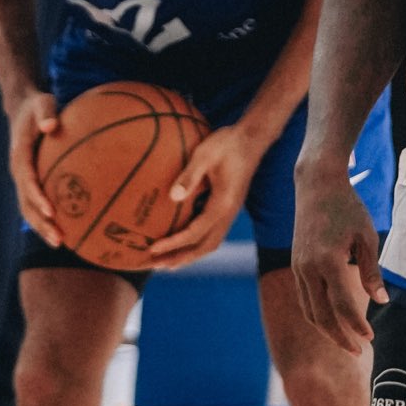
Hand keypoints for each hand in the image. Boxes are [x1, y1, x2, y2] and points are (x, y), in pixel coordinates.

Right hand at [9, 90, 62, 238]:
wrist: (22, 109)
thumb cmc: (37, 106)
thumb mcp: (42, 102)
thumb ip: (46, 113)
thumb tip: (51, 125)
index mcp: (20, 154)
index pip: (27, 180)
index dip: (37, 197)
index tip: (50, 210)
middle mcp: (18, 171)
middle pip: (25, 203)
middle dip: (41, 223)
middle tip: (58, 238)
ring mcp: (22, 179)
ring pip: (28, 209)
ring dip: (42, 227)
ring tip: (60, 243)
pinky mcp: (29, 182)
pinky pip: (35, 204)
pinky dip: (46, 219)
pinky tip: (66, 230)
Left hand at [147, 124, 261, 267]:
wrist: (252, 139)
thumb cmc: (227, 143)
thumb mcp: (205, 154)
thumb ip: (189, 176)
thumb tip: (173, 197)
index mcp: (223, 203)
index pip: (196, 232)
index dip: (174, 243)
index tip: (153, 249)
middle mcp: (228, 214)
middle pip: (204, 247)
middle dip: (180, 258)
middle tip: (155, 265)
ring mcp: (230, 213)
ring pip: (209, 244)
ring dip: (188, 256)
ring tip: (165, 263)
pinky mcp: (227, 209)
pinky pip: (211, 234)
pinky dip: (195, 245)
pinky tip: (180, 245)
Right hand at [291, 166, 387, 353]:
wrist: (317, 185)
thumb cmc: (347, 208)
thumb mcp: (367, 237)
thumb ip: (371, 272)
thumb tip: (381, 301)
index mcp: (328, 261)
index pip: (342, 305)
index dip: (357, 325)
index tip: (370, 338)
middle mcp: (308, 267)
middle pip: (322, 315)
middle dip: (340, 337)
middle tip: (358, 351)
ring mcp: (298, 267)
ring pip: (309, 310)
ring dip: (327, 330)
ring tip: (346, 341)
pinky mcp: (295, 264)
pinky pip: (304, 299)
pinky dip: (317, 315)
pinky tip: (332, 321)